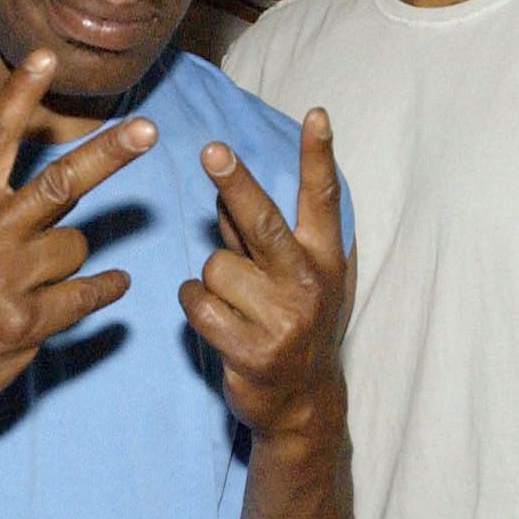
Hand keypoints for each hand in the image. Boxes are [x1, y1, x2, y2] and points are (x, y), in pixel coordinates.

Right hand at [0, 50, 153, 425]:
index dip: (18, 95)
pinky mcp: (25, 322)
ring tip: (38, 278)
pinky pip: (86, 294)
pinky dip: (103, 290)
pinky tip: (111, 287)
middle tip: (147, 131)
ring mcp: (5, 280)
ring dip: (70, 259)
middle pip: (60, 183)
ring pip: (76, 246)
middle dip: (109, 153)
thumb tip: (22, 169)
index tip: (45, 55)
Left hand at [178, 109, 347, 439]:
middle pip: (264, 223)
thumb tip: (226, 190)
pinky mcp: (252, 351)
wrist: (303, 402)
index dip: (318, 156)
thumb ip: (260, 235)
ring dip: (210, 279)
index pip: (322, 199)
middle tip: (211, 151)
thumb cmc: (292, 322)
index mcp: (324, 258)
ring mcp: (283, 319)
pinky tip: (214, 319)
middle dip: (236, 184)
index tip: (316, 115)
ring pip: (215, 267)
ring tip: (231, 302)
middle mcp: (309, 284)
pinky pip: (199, 305)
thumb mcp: (292, 275)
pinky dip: (195, 305)